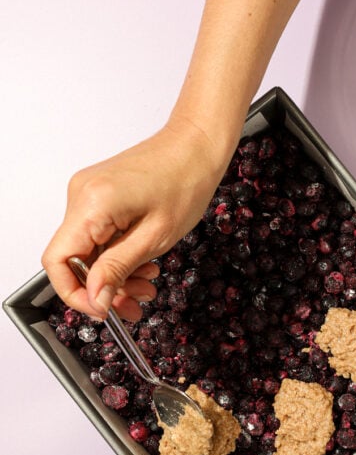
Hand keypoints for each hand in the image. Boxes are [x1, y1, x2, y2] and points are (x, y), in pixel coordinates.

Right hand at [42, 119, 227, 320]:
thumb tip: (95, 298)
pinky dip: (118, 253)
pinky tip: (144, 262)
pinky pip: (99, 234)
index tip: (101, 309)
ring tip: (147, 285)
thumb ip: (119, 269)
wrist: (198, 145)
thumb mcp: (156, 237)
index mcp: (92, 204)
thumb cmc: (187, 180)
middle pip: (74, 258)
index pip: (58, 261)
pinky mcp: (100, 194)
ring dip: (115, 273)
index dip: (75, 293)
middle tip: (134, 305)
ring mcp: (89, 192)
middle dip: (103, 287)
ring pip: (88, 249)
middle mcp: (82, 194)